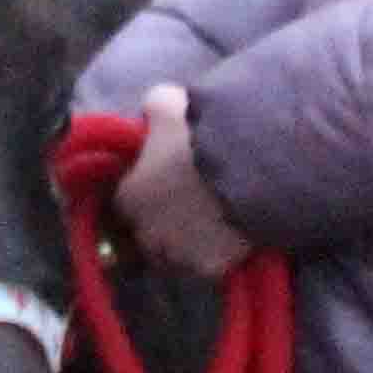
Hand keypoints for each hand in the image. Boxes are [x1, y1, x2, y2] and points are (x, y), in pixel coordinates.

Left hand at [111, 82, 248, 280]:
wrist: (245, 171)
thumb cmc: (199, 135)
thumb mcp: (169, 104)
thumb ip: (155, 105)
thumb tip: (154, 103)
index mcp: (129, 197)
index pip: (126, 201)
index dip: (144, 191)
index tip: (161, 182)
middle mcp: (146, 233)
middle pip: (148, 235)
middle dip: (162, 223)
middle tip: (187, 206)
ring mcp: (178, 255)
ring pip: (177, 256)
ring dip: (187, 244)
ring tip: (210, 226)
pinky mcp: (210, 269)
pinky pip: (209, 265)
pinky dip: (217, 256)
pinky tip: (231, 240)